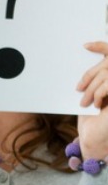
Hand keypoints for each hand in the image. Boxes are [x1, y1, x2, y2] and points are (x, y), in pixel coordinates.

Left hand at [77, 42, 107, 159]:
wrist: (96, 139)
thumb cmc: (92, 119)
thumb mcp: (90, 95)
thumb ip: (93, 80)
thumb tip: (84, 56)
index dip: (100, 45)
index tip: (85, 45)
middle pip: (106, 65)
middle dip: (89, 76)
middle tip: (79, 89)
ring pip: (105, 75)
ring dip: (92, 88)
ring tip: (85, 102)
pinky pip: (107, 85)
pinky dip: (99, 93)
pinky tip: (96, 104)